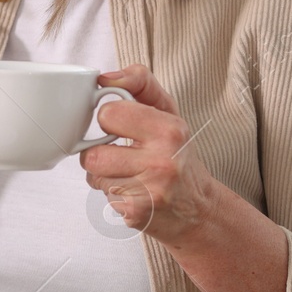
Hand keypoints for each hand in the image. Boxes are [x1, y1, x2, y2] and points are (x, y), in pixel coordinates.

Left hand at [78, 63, 221, 250]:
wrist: (199, 209)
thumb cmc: (179, 155)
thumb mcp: (168, 112)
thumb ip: (140, 83)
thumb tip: (105, 78)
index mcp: (169, 130)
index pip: (108, 114)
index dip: (110, 120)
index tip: (122, 127)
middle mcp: (162, 161)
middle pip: (93, 154)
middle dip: (101, 154)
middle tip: (123, 155)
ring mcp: (149, 191)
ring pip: (95, 176)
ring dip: (105, 176)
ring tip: (129, 175)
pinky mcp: (137, 214)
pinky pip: (103, 197)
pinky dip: (113, 195)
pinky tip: (134, 193)